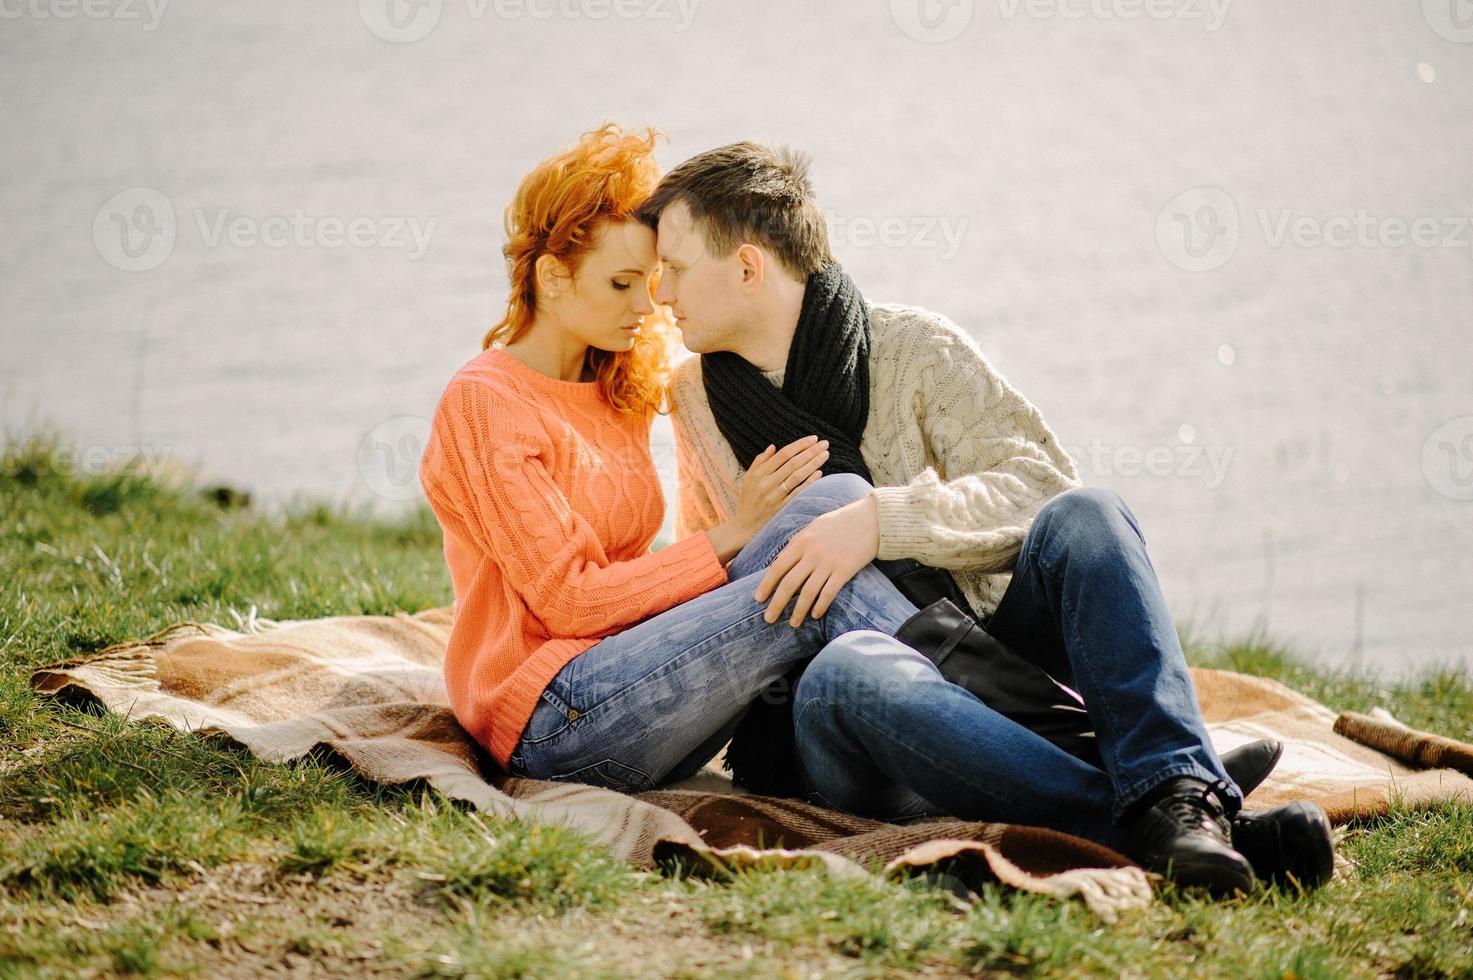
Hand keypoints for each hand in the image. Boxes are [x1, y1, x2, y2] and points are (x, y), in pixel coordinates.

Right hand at [731, 435, 829, 538]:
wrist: (745, 526)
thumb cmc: (748, 500)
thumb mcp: (748, 478)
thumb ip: (760, 461)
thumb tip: (773, 447)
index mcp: (759, 473)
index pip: (783, 454)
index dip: (799, 445)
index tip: (813, 438)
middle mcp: (767, 483)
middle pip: (793, 463)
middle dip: (810, 451)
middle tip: (825, 443)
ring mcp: (775, 496)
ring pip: (797, 476)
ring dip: (813, 463)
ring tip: (825, 454)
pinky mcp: (781, 508)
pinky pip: (798, 492)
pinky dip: (809, 482)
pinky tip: (819, 473)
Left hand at [754, 494, 880, 626]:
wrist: (872, 518)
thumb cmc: (842, 522)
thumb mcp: (815, 526)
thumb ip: (799, 542)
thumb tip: (784, 558)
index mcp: (802, 541)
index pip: (778, 566)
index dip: (766, 584)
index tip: (758, 599)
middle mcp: (812, 553)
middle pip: (789, 583)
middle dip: (777, 603)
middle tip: (768, 619)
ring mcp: (829, 562)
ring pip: (808, 592)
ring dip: (798, 611)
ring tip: (793, 624)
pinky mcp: (845, 570)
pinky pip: (828, 593)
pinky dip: (820, 606)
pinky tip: (815, 615)